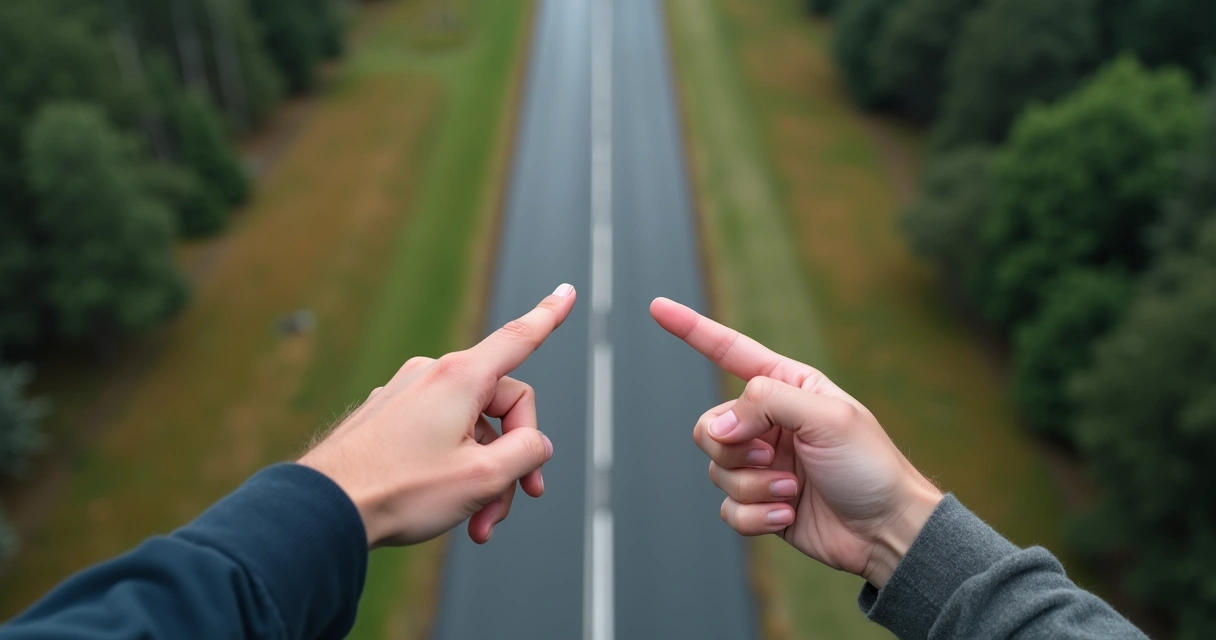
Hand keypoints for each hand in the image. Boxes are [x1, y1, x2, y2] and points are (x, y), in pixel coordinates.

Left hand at [299, 285, 576, 547]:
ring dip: (482, 475)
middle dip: (512, 460)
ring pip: (469, 430)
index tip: (568, 291)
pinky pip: (437, 436)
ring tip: (475, 524)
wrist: (324, 510)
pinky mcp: (387, 417)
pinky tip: (442, 507)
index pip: (519, 338)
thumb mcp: (484, 478)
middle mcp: (432, 375)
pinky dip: (451, 470)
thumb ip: (527, 454)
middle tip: (509, 505)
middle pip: (500, 408)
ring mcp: (406, 395)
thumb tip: (534, 444)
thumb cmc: (400, 490)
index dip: (550, 315)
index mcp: (460, 378)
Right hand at [650, 298, 941, 587]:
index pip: (728, 350)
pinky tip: (789, 516)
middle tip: (775, 458)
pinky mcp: (761, 503)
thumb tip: (715, 427)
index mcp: (786, 386)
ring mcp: (763, 464)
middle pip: (709, 425)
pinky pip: (728, 508)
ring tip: (794, 491)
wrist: (888, 529)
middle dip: (736, 448)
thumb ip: (765, 403)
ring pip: (717, 470)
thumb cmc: (869, 465)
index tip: (657, 306)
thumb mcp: (826, 416)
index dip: (691, 328)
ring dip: (755, 487)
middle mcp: (768, 422)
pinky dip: (756, 516)